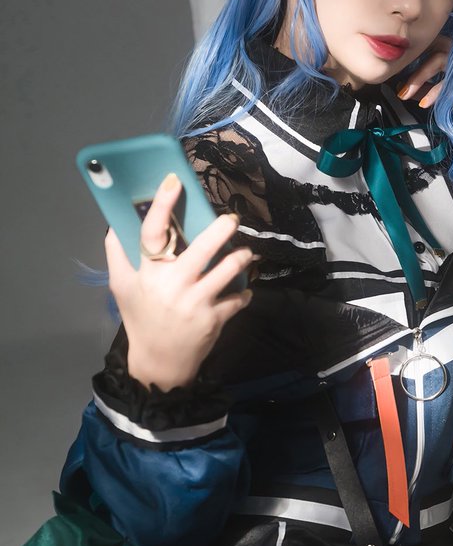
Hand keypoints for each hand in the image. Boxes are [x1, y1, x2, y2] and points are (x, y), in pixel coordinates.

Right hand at [106, 173, 255, 388]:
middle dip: (222, 229)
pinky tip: (243, 290)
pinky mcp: (215, 319)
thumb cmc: (140, 319)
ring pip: (228, 269)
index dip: (162, 204)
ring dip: (241, 257)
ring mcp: (196, 302)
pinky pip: (238, 298)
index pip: (153, 232)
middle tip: (231, 218)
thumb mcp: (121, 287)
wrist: (159, 363)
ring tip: (244, 253)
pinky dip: (244, 292)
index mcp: (147, 273)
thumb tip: (115, 223)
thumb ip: (118, 255)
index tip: (173, 182)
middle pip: (203, 248)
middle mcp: (172, 285)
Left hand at [398, 36, 452, 159]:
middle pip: (434, 49)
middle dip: (413, 68)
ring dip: (421, 76)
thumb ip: (438, 93)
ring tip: (408, 93)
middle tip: (400, 89)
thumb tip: (413, 91)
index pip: (434, 50)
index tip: (400, 81)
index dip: (415, 62)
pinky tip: (428, 102)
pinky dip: (438, 90)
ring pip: (441, 58)